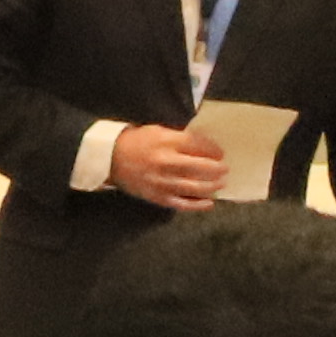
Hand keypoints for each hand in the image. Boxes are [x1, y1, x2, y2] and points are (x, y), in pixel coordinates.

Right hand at [111, 123, 230, 209]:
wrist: (111, 158)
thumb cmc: (137, 142)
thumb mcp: (158, 131)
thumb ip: (180, 138)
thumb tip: (204, 147)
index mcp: (166, 142)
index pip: (198, 145)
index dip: (213, 149)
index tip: (220, 152)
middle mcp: (166, 162)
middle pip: (200, 167)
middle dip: (217, 169)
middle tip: (224, 169)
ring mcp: (162, 182)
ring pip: (194, 187)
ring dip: (212, 186)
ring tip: (220, 184)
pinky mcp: (157, 196)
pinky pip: (182, 203)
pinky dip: (197, 205)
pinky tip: (209, 203)